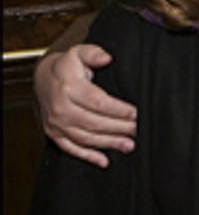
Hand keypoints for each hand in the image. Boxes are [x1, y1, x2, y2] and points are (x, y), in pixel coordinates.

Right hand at [34, 45, 137, 167]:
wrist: (43, 78)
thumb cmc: (66, 67)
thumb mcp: (79, 53)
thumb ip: (94, 53)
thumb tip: (107, 58)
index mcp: (69, 88)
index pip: (98, 102)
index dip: (118, 110)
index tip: (136, 114)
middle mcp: (61, 108)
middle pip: (94, 123)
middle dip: (119, 128)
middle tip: (138, 131)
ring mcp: (56, 123)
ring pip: (85, 138)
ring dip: (109, 144)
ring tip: (129, 145)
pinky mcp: (54, 133)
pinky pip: (71, 149)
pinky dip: (88, 157)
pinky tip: (105, 161)